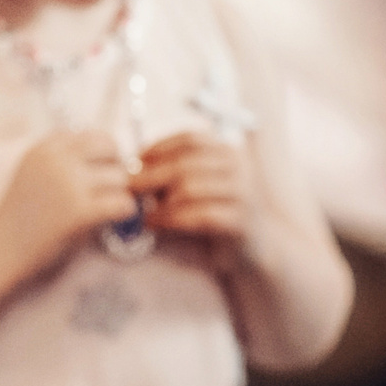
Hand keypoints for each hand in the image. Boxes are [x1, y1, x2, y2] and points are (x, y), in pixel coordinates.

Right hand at [0, 130, 136, 278]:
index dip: (102, 153)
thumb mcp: (32, 175)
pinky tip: (112, 220)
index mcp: (43, 149)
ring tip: (105, 208)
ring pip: (119, 177)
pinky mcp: (79, 212)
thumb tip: (110, 159)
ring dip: (118, 193)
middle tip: (110, 188)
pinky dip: (123, 212)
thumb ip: (62, 162)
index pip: (91, 135)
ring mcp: (68, 184)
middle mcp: (56, 160)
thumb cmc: (19, 217)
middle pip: (109, 148)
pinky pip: (122, 203)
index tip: (100, 171)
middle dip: (115, 166)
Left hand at [131, 131, 254, 270]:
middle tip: (129, 188)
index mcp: (228, 151)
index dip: (158, 149)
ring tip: (143, 212)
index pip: (190, 140)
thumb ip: (175, 171)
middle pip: (185, 163)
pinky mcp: (241, 221)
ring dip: (159, 202)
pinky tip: (154, 224)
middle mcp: (239, 167)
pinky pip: (198, 215)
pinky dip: (170, 220)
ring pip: (189, 189)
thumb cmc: (216, 211)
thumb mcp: (197, 184)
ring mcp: (243, 193)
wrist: (255, 245)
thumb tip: (133, 167)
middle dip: (150, 175)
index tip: (135, 163)